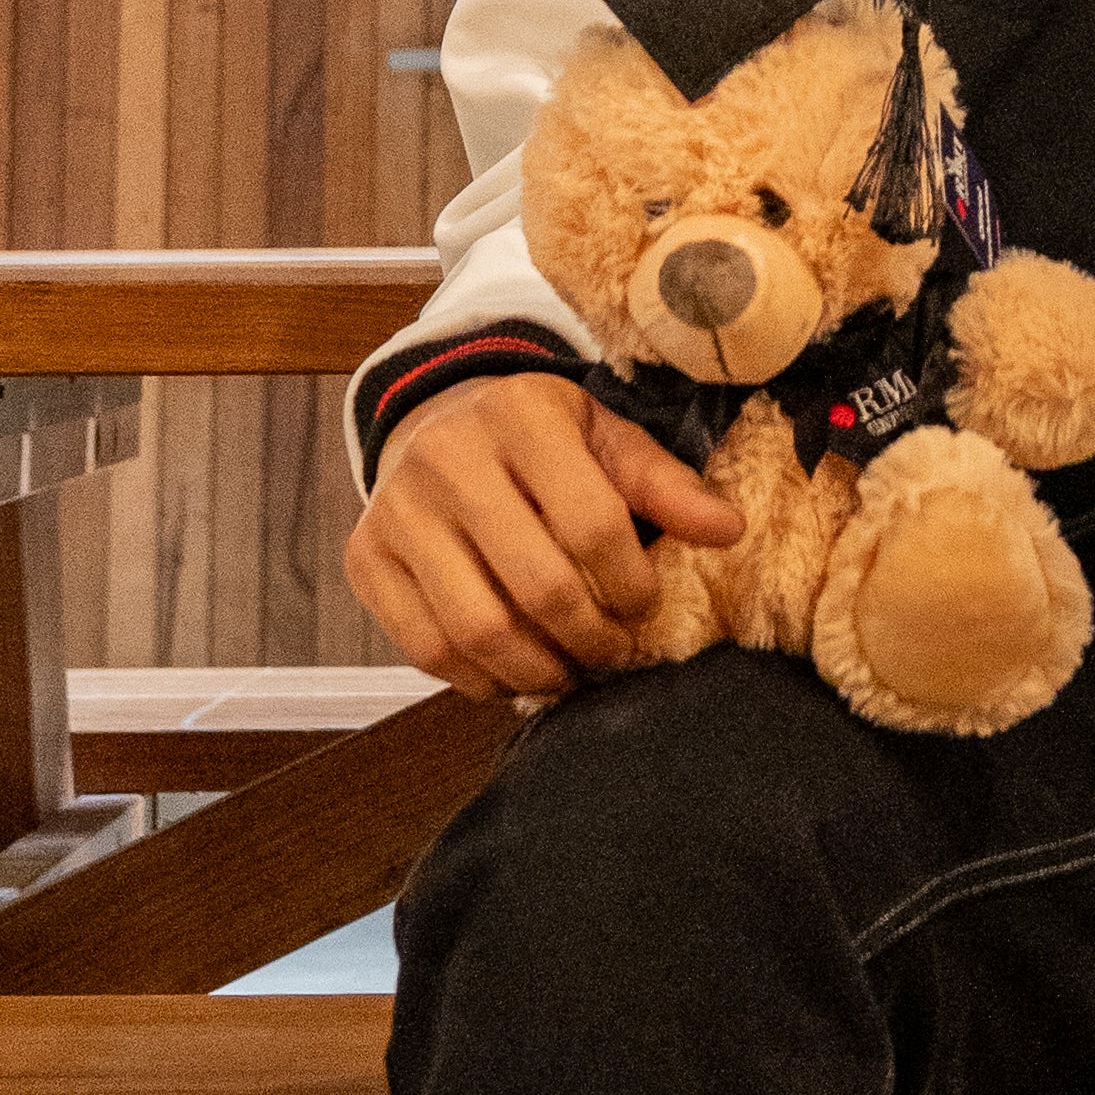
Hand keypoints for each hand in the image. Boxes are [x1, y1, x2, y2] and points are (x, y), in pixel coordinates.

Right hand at [343, 375, 742, 698]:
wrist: (436, 424)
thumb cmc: (538, 439)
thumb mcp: (603, 435)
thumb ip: (663, 483)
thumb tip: (728, 530)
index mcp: (521, 415)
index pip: (593, 522)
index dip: (631, 583)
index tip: (647, 606)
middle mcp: (448, 458)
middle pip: (538, 585)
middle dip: (591, 639)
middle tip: (616, 655)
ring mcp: (397, 511)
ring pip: (479, 628)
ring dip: (539, 670)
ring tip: (573, 672)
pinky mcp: (366, 559)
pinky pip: (427, 649)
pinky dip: (480, 680)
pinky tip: (517, 673)